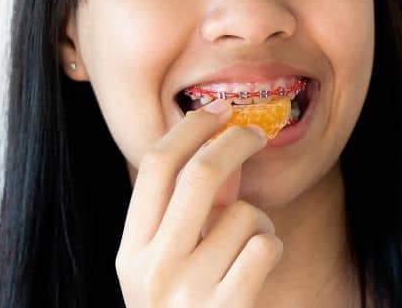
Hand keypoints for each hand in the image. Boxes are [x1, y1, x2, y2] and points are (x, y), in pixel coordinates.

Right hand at [116, 101, 282, 306]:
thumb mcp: (162, 268)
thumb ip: (178, 217)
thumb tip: (218, 149)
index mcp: (129, 252)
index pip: (154, 166)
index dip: (189, 128)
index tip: (214, 111)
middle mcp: (152, 268)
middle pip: (199, 174)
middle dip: (233, 141)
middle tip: (254, 133)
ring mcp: (190, 292)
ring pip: (243, 213)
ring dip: (258, 219)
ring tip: (248, 247)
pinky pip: (266, 246)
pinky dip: (272, 247)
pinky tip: (258, 269)